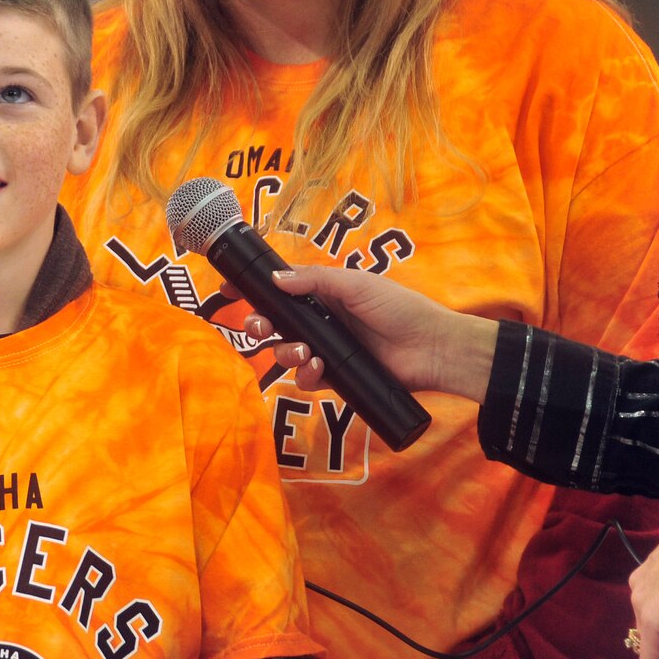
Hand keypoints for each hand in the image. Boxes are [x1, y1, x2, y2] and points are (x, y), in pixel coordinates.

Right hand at [243, 264, 499, 401]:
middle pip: (274, 325)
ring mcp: (327, 350)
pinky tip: (318, 368)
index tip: (227, 290)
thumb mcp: (355, 284)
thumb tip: (273, 279)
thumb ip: (313, 280)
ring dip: (285, 353)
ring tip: (304, 352)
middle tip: (256, 327)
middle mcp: (321, 322)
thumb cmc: (399, 308)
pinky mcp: (336, 377)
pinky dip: (306, 375)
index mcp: (323, 294)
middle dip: (258, 325)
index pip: (279, 290)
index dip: (252, 290)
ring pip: (286, 354)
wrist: (431, 348)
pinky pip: (307, 380)